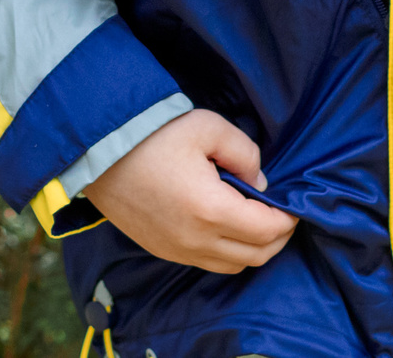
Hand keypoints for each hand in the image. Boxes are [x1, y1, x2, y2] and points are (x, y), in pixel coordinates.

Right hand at [85, 109, 296, 273]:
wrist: (100, 152)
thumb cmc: (154, 135)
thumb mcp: (209, 127)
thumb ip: (245, 153)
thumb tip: (258, 181)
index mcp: (211, 210)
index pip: (267, 231)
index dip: (287, 219)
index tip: (292, 205)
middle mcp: (195, 240)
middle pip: (255, 256)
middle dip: (277, 238)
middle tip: (281, 215)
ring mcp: (177, 250)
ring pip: (232, 265)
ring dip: (252, 248)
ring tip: (257, 221)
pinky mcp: (162, 250)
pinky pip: (207, 263)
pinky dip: (227, 251)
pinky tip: (227, 226)